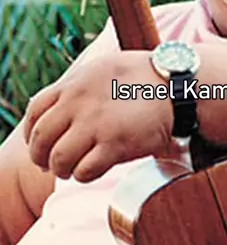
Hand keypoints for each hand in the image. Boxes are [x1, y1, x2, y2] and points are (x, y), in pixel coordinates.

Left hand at [24, 51, 173, 181]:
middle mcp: (80, 103)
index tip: (38, 142)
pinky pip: (84, 171)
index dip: (31, 132)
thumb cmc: (143, 78)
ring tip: (72, 170)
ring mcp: (96, 124)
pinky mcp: (115, 144)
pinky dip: (84, 175)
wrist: (177, 86)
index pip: (35, 111)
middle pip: (42, 138)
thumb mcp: (102, 69)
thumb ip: (78, 87)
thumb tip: (59, 108)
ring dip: (62, 170)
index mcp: (74, 84)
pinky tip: (94, 170)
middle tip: (50, 164)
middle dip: (41, 157)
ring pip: (59, 159)